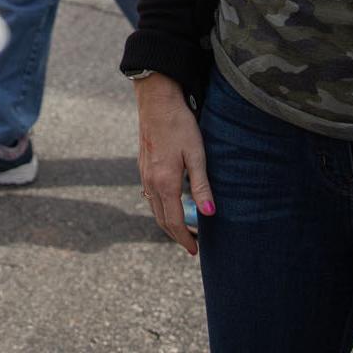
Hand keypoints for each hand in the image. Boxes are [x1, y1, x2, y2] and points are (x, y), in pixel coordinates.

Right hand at [134, 73, 208, 255]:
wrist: (156, 100)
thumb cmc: (180, 125)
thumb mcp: (196, 154)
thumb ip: (201, 186)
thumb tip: (210, 215)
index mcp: (164, 183)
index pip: (173, 222)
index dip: (184, 239)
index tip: (194, 251)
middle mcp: (150, 182)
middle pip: (161, 219)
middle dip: (175, 235)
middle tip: (191, 245)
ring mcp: (144, 174)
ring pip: (153, 208)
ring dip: (167, 222)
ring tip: (183, 228)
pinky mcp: (143, 165)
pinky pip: (149, 195)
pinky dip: (160, 207)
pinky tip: (170, 203)